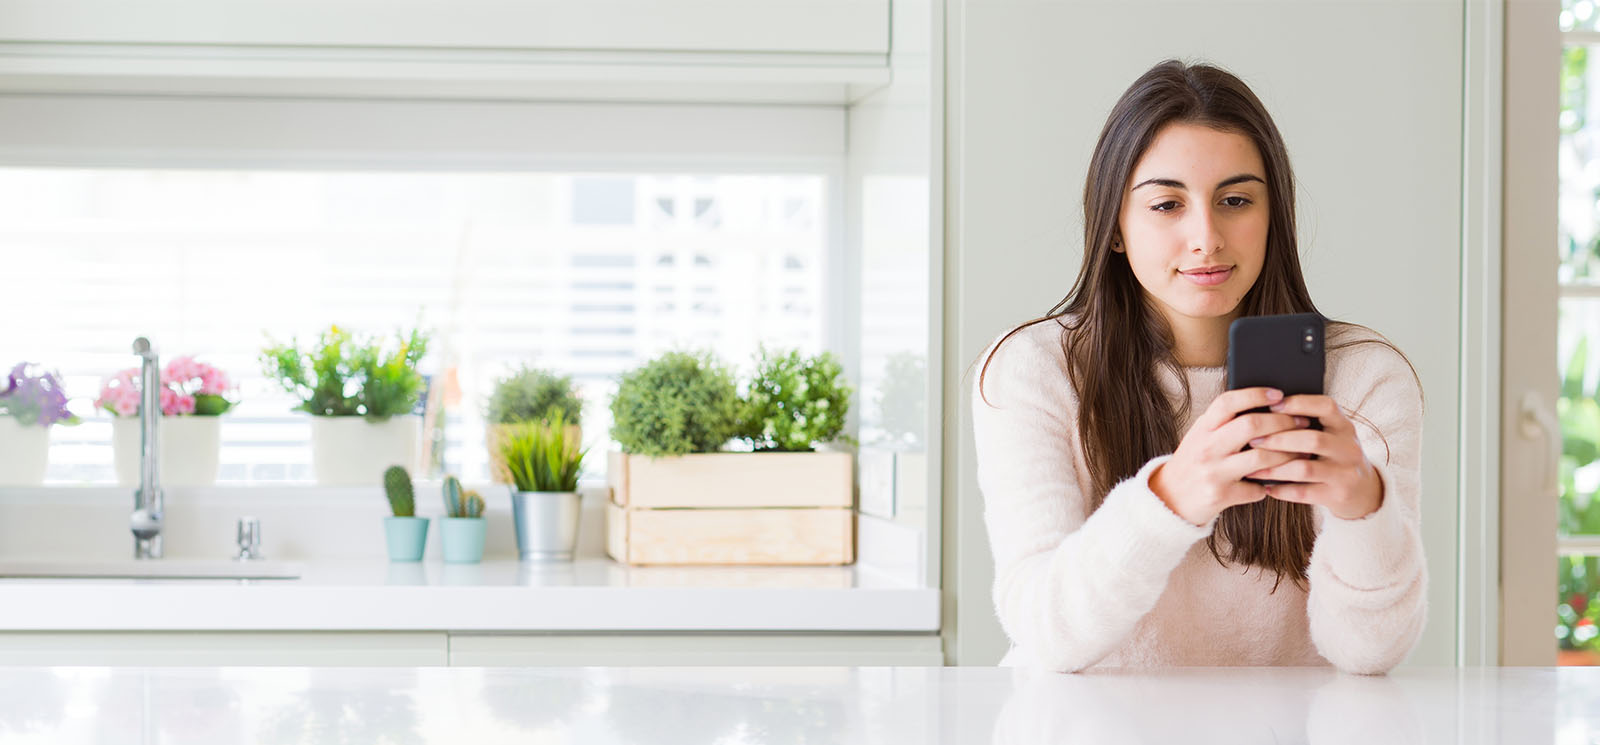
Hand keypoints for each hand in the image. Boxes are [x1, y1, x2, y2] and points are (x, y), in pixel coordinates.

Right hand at [1148, 387, 1309, 525]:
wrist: (1170, 498)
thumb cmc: (1193, 462)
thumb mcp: (1201, 436)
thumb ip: (1224, 423)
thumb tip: (1264, 405)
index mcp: (1203, 429)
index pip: (1229, 402)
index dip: (1256, 395)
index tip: (1279, 394)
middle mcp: (1207, 448)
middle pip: (1252, 426)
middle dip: (1283, 422)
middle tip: (1302, 421)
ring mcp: (1214, 472)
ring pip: (1262, 458)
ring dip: (1288, 454)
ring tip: (1302, 451)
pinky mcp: (1221, 496)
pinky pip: (1257, 489)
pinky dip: (1271, 486)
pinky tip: (1277, 482)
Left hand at [1242, 394, 1383, 519]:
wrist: (1364, 490)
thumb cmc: (1334, 455)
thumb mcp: (1332, 434)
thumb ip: (1308, 423)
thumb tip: (1264, 411)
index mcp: (1344, 426)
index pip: (1327, 407)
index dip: (1300, 403)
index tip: (1272, 405)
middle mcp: (1349, 448)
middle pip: (1312, 440)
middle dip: (1278, 439)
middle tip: (1253, 441)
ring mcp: (1345, 473)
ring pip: (1305, 469)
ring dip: (1275, 468)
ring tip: (1252, 468)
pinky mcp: (1338, 495)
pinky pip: (1304, 493)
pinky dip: (1282, 490)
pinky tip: (1266, 487)